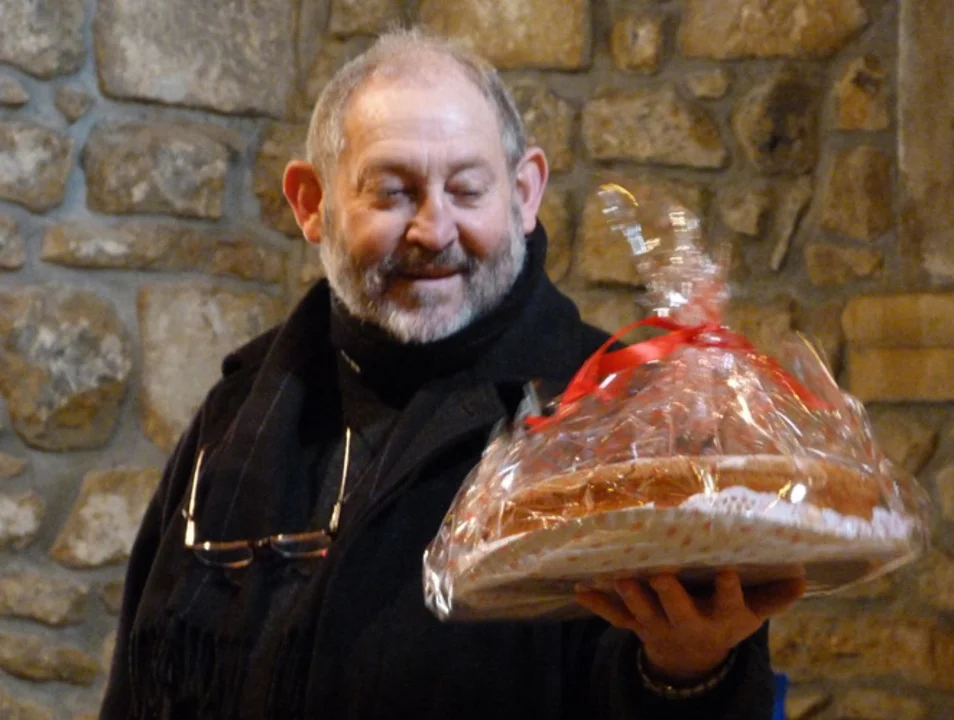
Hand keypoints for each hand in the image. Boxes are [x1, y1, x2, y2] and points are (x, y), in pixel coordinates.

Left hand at [576, 570, 805, 682]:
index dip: (726, 589)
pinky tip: (581, 590)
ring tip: (619, 579)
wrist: (691, 657)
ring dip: (630, 597)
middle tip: (660, 575)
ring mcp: (657, 624)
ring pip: (642, 612)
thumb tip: (804, 575)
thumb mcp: (752, 614)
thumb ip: (774, 596)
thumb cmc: (724, 620)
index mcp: (719, 617)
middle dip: (669, 594)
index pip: (727, 603)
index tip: (726, 570)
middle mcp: (687, 622)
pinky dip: (598, 605)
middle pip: (677, 609)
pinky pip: (614, 617)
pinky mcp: (634, 624)